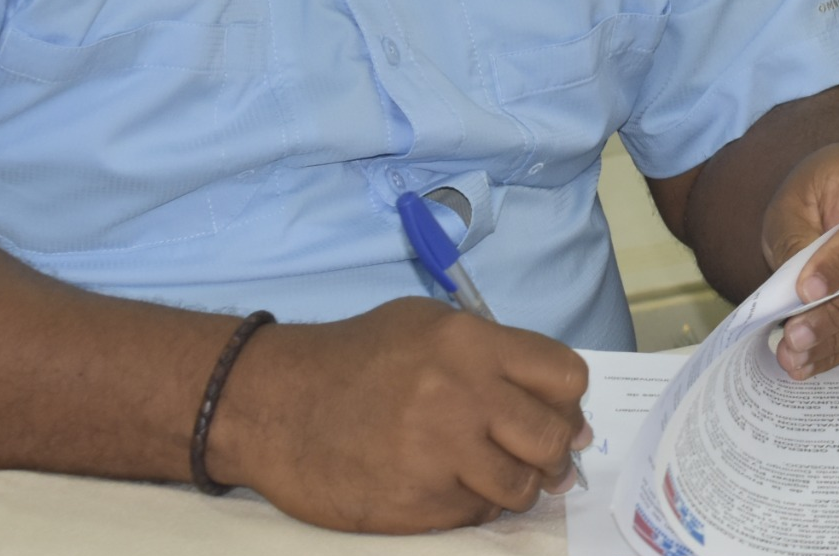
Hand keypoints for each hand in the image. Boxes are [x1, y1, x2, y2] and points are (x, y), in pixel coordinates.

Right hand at [204, 298, 589, 531]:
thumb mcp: (424, 325)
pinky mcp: (417, 504)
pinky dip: (474, 505)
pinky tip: (451, 486)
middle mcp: (462, 396)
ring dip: (517, 486)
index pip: (565, 377)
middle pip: (553, 437)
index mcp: (470, 343)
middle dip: (555, 451)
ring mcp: (439, 454)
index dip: (568, 400)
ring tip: (494, 474)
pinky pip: (476, 513)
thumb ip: (493, 353)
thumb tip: (559, 398)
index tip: (560, 413)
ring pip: (521, 486)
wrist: (271, 403)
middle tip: (542, 456)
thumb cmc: (353, 358)